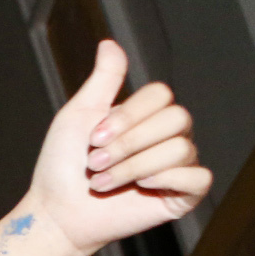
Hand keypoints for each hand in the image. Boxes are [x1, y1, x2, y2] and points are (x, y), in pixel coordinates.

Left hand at [30, 40, 209, 253]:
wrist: (57, 212)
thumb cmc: (63, 167)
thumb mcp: (79, 115)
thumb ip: (103, 80)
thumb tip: (110, 44)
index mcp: (146, 115)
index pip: (162, 95)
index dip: (128, 116)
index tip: (93, 137)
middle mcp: (168, 136)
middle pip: (177, 118)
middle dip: (127, 144)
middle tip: (95, 162)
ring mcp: (178, 164)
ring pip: (180, 148)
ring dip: (132, 168)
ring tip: (103, 182)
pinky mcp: (185, 193)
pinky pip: (197, 176)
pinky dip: (163, 181)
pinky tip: (140, 190)